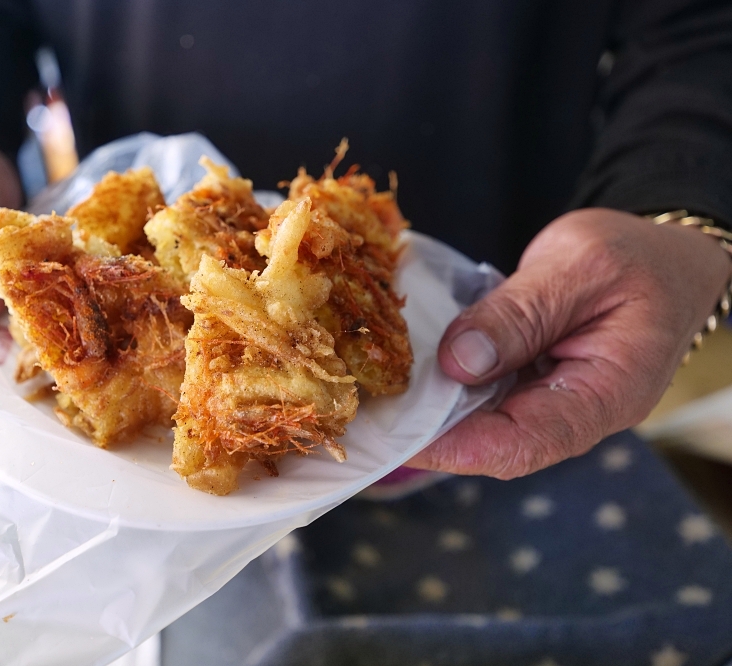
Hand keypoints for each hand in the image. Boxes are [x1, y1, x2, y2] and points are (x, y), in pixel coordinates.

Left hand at [408, 208, 731, 477]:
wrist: (662, 252)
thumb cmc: (636, 254)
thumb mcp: (579, 267)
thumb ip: (520, 314)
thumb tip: (458, 362)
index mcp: (609, 394)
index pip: (526, 443)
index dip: (460, 445)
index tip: (403, 435)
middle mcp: (579, 411)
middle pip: (498, 443)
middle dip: (435, 434)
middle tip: (372, 419)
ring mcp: (555, 400)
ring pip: (486, 424)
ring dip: (436, 412)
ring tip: (380, 399)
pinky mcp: (534, 383)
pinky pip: (487, 396)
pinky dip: (449, 386)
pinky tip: (411, 373)